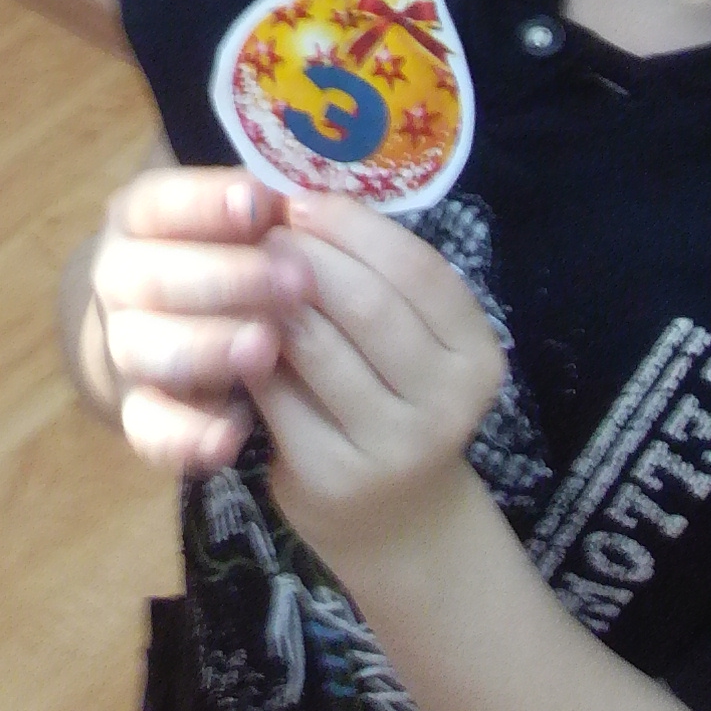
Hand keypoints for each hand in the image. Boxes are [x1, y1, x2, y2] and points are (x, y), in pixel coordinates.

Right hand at [89, 166, 312, 474]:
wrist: (168, 325)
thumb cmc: (223, 255)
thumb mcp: (236, 223)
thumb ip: (261, 216)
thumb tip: (300, 207)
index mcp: (138, 218)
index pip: (160, 202)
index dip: (206, 202)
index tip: (262, 202)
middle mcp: (118, 278)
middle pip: (150, 276)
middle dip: (223, 278)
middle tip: (293, 283)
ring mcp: (122, 346)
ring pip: (142, 348)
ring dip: (205, 346)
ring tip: (266, 347)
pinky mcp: (135, 410)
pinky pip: (146, 427)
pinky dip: (187, 432)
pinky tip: (236, 428)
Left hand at [255, 195, 506, 579]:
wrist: (394, 518)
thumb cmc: (394, 398)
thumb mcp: (410, 338)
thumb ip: (375, 275)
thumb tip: (297, 192)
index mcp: (477, 353)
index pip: (418, 269)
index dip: (352, 225)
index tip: (299, 199)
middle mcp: (449, 403)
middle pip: (368, 304)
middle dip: (305, 254)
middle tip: (261, 229)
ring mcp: (395, 447)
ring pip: (318, 346)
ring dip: (270, 297)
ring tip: (240, 268)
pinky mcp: (333, 476)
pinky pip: (278, 393)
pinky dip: (250, 352)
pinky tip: (234, 329)